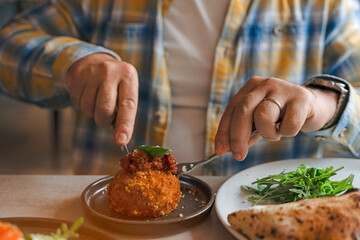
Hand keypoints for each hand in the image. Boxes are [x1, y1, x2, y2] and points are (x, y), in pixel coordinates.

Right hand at [66, 53, 137, 144]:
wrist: (94, 60)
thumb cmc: (115, 84)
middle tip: (105, 116)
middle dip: (104, 121)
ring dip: (92, 113)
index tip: (121, 140)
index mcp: (128, 76)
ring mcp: (91, 72)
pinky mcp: (76, 75)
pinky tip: (87, 95)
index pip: (127, 105)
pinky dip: (82, 106)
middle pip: (105, 110)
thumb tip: (121, 138)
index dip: (125, 124)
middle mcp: (110, 71)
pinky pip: (76, 104)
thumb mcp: (125, 91)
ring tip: (96, 101)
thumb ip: (125, 112)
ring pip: (88, 109)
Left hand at [214, 77, 338, 160]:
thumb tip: (228, 149)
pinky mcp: (301, 98)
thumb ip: (244, 133)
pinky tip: (289, 128)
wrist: (313, 106)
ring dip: (267, 133)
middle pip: (243, 111)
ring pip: (263, 116)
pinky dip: (286, 133)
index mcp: (250, 88)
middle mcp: (264, 85)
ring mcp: (282, 89)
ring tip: (275, 133)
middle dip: (237, 137)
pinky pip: (288, 124)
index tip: (220, 150)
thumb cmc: (281, 115)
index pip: (231, 110)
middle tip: (239, 155)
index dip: (223, 131)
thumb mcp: (259, 122)